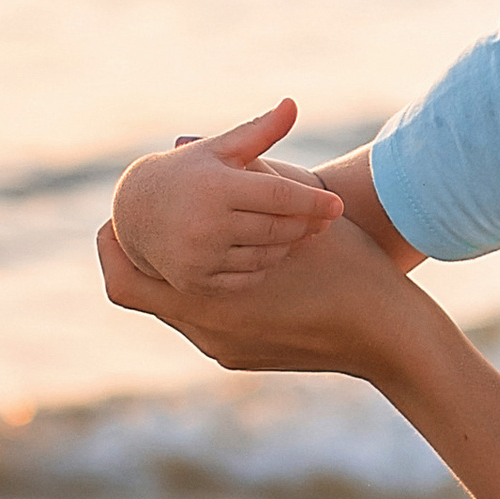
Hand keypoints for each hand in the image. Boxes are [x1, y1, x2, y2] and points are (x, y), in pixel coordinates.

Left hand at [97, 201, 437, 387]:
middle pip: (145, 294)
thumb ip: (236, 178)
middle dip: (146, 256)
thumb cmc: (346, 268)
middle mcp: (204, 331)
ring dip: (182, 274)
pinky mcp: (244, 358)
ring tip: (197, 237)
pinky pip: (209, 321)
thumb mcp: (292, 212)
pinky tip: (237, 265)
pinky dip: (211, 293)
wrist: (389, 337)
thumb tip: (181, 139)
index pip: (122, 282)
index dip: (110, 250)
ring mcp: (224, 350)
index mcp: (205, 298)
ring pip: (179, 307)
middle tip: (149, 223)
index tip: (113, 223)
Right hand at [109, 99, 341, 291]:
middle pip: (278, 229)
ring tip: (300, 231)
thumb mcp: (220, 148)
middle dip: (305, 224)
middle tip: (324, 219)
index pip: (279, 198)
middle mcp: (206, 224)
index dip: (313, 202)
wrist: (134, 212)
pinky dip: (265, 265)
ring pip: (266, 256)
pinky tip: (273, 250)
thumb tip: (293, 104)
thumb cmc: (187, 172)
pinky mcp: (195, 282)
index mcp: (216, 188)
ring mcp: (199, 257)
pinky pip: (248, 277)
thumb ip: (260, 131)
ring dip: (288, 245)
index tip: (338, 205)